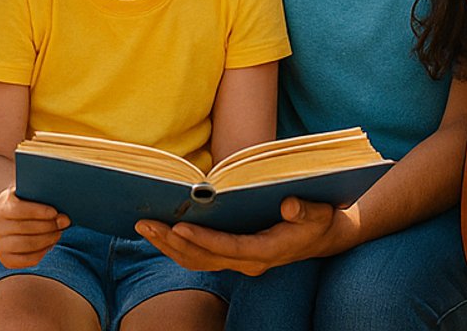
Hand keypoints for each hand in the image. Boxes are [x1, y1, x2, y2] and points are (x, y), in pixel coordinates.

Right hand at [0, 185, 65, 268]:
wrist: (4, 221)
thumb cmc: (21, 203)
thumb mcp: (24, 193)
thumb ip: (36, 192)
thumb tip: (58, 196)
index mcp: (0, 209)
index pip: (18, 210)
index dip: (37, 211)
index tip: (54, 212)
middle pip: (25, 229)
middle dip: (48, 226)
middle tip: (64, 222)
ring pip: (26, 245)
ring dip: (47, 239)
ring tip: (59, 232)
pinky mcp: (6, 260)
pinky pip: (27, 260)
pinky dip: (42, 252)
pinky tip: (50, 244)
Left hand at [138, 197, 348, 274]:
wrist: (323, 236)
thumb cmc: (320, 219)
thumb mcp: (320, 212)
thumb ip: (306, 210)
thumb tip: (288, 205)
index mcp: (267, 250)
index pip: (229, 248)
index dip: (203, 240)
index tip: (179, 227)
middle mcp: (249, 262)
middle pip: (204, 258)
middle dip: (173, 242)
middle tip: (146, 224)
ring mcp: (239, 261)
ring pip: (197, 260)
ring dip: (169, 245)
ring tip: (144, 227)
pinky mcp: (233, 256)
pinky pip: (199, 257)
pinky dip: (177, 246)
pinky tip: (160, 231)